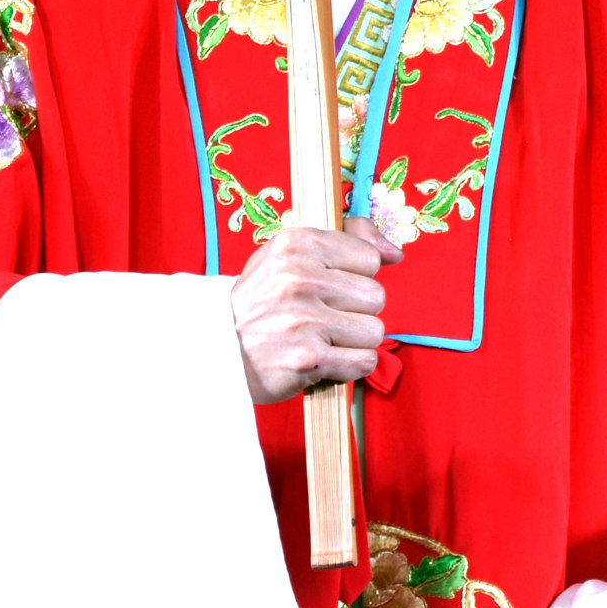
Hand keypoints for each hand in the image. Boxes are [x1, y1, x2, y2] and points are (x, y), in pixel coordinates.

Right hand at [230, 217, 399, 403]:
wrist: (212, 349)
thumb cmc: (259, 302)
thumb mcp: (288, 255)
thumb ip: (346, 241)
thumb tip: (394, 252)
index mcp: (296, 244)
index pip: (369, 258)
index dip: (354, 277)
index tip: (329, 287)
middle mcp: (299, 279)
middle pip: (376, 296)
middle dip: (356, 312)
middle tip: (322, 317)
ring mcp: (303, 320)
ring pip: (374, 331)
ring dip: (353, 341)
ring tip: (321, 339)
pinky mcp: (308, 358)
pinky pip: (364, 361)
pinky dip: (348, 366)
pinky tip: (323, 360)